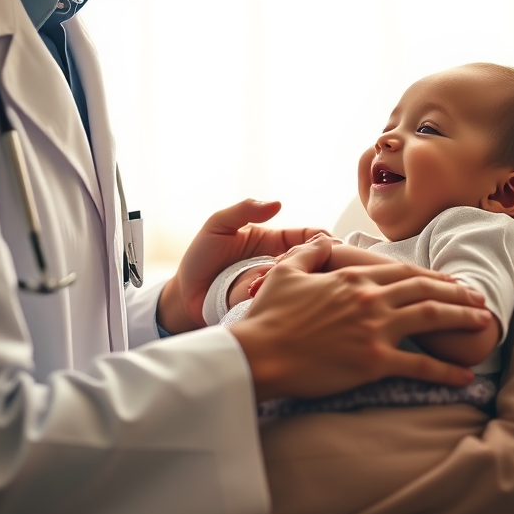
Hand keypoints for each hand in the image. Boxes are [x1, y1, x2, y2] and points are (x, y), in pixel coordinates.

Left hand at [156, 199, 327, 333]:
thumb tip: (277, 204)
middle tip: (309, 265)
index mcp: (273, 242)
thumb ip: (244, 210)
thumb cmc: (200, 258)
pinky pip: (286, 305)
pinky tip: (285, 301)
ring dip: (303, 282)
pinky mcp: (270, 309)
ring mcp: (276, 289)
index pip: (308, 237)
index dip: (323, 240)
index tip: (328, 244)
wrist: (184, 296)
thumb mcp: (218, 226)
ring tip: (288, 282)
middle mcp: (279, 265)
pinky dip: (290, 302)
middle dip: (317, 262)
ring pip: (303, 285)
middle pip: (313, 263)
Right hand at [228, 237, 492, 400]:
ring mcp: (375, 330)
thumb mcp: (286, 272)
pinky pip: (419, 366)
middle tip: (480, 300)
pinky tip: (466, 376)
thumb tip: (323, 237)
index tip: (451, 281)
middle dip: (456, 294)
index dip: (432, 277)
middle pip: (425, 291)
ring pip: (430, 318)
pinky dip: (446, 371)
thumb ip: (309, 252)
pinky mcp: (373, 363)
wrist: (260, 352)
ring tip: (483, 323)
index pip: (403, 272)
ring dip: (461, 319)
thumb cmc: (269, 315)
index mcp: (352, 277)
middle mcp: (370, 298)